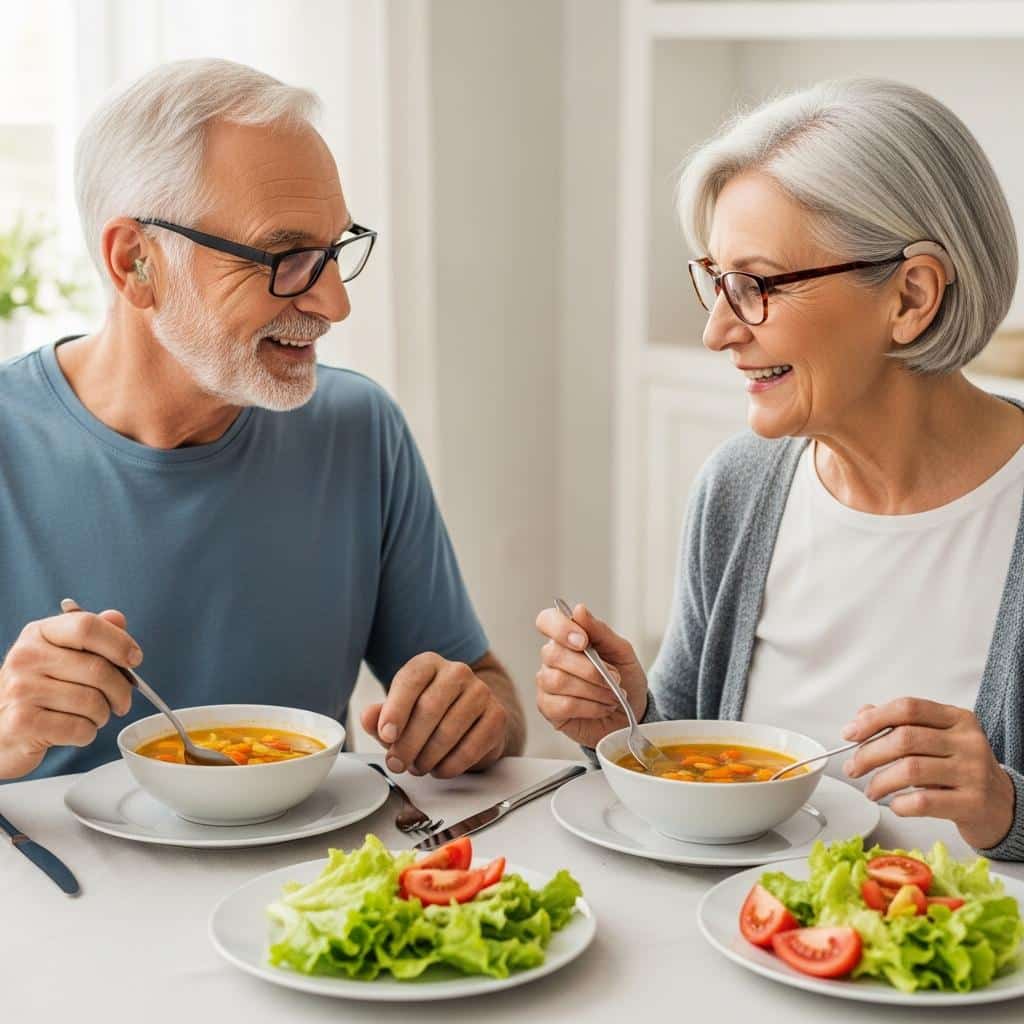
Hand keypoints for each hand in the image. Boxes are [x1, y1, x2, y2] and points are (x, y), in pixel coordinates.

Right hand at [0, 610, 140, 778]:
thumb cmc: (38, 689)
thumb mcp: (60, 654)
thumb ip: (91, 636)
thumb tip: (117, 618)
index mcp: (39, 633)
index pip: (87, 626)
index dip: (119, 642)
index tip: (134, 659)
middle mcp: (26, 657)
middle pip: (98, 669)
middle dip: (121, 690)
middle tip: (122, 701)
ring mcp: (21, 690)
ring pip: (93, 702)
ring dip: (103, 715)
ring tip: (93, 716)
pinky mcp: (22, 723)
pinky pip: (80, 729)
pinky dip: (87, 733)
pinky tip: (75, 730)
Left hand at [360, 653, 509, 778]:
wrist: (473, 720)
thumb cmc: (430, 716)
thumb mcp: (400, 713)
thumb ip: (381, 716)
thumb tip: (368, 717)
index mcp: (428, 664)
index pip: (410, 680)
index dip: (395, 710)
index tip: (386, 735)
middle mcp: (457, 672)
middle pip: (429, 708)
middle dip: (408, 743)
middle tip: (397, 763)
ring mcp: (481, 692)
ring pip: (449, 731)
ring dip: (428, 757)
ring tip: (418, 766)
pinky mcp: (497, 716)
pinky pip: (471, 748)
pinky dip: (450, 766)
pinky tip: (440, 768)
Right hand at [534, 602, 647, 748]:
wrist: (634, 713)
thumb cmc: (626, 679)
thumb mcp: (622, 651)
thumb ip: (600, 631)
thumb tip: (578, 609)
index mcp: (567, 638)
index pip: (546, 620)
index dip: (560, 628)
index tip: (584, 641)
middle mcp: (552, 659)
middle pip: (554, 654)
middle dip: (590, 669)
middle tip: (615, 678)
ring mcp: (547, 684)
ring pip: (558, 681)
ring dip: (594, 690)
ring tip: (613, 696)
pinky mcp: (549, 709)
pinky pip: (563, 705)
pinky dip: (590, 707)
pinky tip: (603, 708)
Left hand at [842, 698, 1014, 849]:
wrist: (1002, 806)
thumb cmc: (962, 770)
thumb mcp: (936, 739)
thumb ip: (900, 725)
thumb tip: (863, 715)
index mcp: (957, 718)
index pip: (908, 708)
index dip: (873, 719)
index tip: (850, 733)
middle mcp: (968, 741)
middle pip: (905, 739)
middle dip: (869, 753)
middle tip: (853, 767)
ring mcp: (973, 772)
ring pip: (911, 770)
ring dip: (880, 782)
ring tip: (871, 790)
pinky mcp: (973, 803)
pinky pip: (924, 802)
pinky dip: (900, 804)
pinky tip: (895, 805)